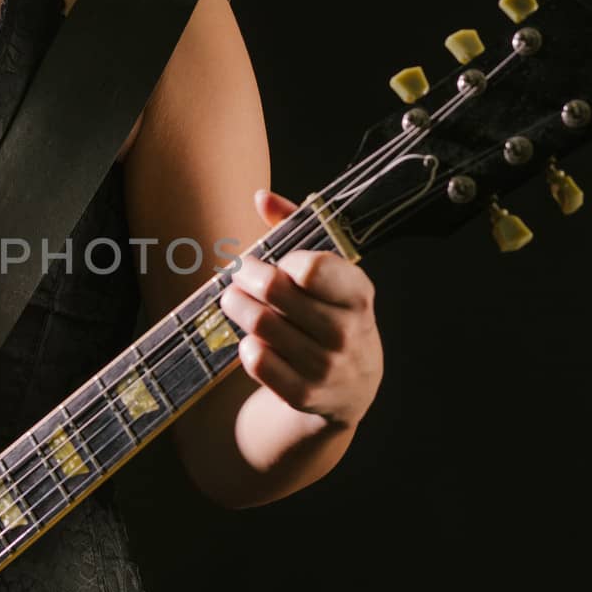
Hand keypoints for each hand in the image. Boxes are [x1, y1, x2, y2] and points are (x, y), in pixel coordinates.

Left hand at [218, 188, 383, 430]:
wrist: (352, 387)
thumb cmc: (333, 314)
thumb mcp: (330, 274)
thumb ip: (296, 229)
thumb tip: (262, 198)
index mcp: (358, 294)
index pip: (313, 268)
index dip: (285, 260)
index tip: (278, 262)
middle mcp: (346, 331)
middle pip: (274, 291)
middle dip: (245, 276)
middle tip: (237, 274)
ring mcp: (325, 366)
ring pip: (260, 325)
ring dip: (237, 307)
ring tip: (233, 299)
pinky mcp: (303, 393)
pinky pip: (257, 362)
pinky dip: (245, 346)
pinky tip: (250, 339)